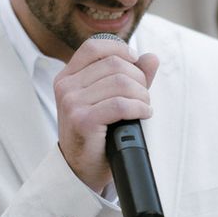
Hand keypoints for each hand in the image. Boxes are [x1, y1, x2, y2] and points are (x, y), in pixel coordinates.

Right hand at [54, 36, 158, 192]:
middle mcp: (66, 86)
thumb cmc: (97, 133)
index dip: (120, 49)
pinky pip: (120, 104)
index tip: (135, 62)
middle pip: (114, 64)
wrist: (81, 170)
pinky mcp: (82, 120)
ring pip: (120, 83)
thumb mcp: (109, 99)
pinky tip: (144, 114)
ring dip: (141, 95)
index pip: (94, 47)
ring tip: (143, 106)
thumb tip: (152, 57)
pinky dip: (139, 107)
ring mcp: (72, 103)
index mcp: (68, 76)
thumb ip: (130, 76)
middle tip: (143, 95)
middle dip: (138, 78)